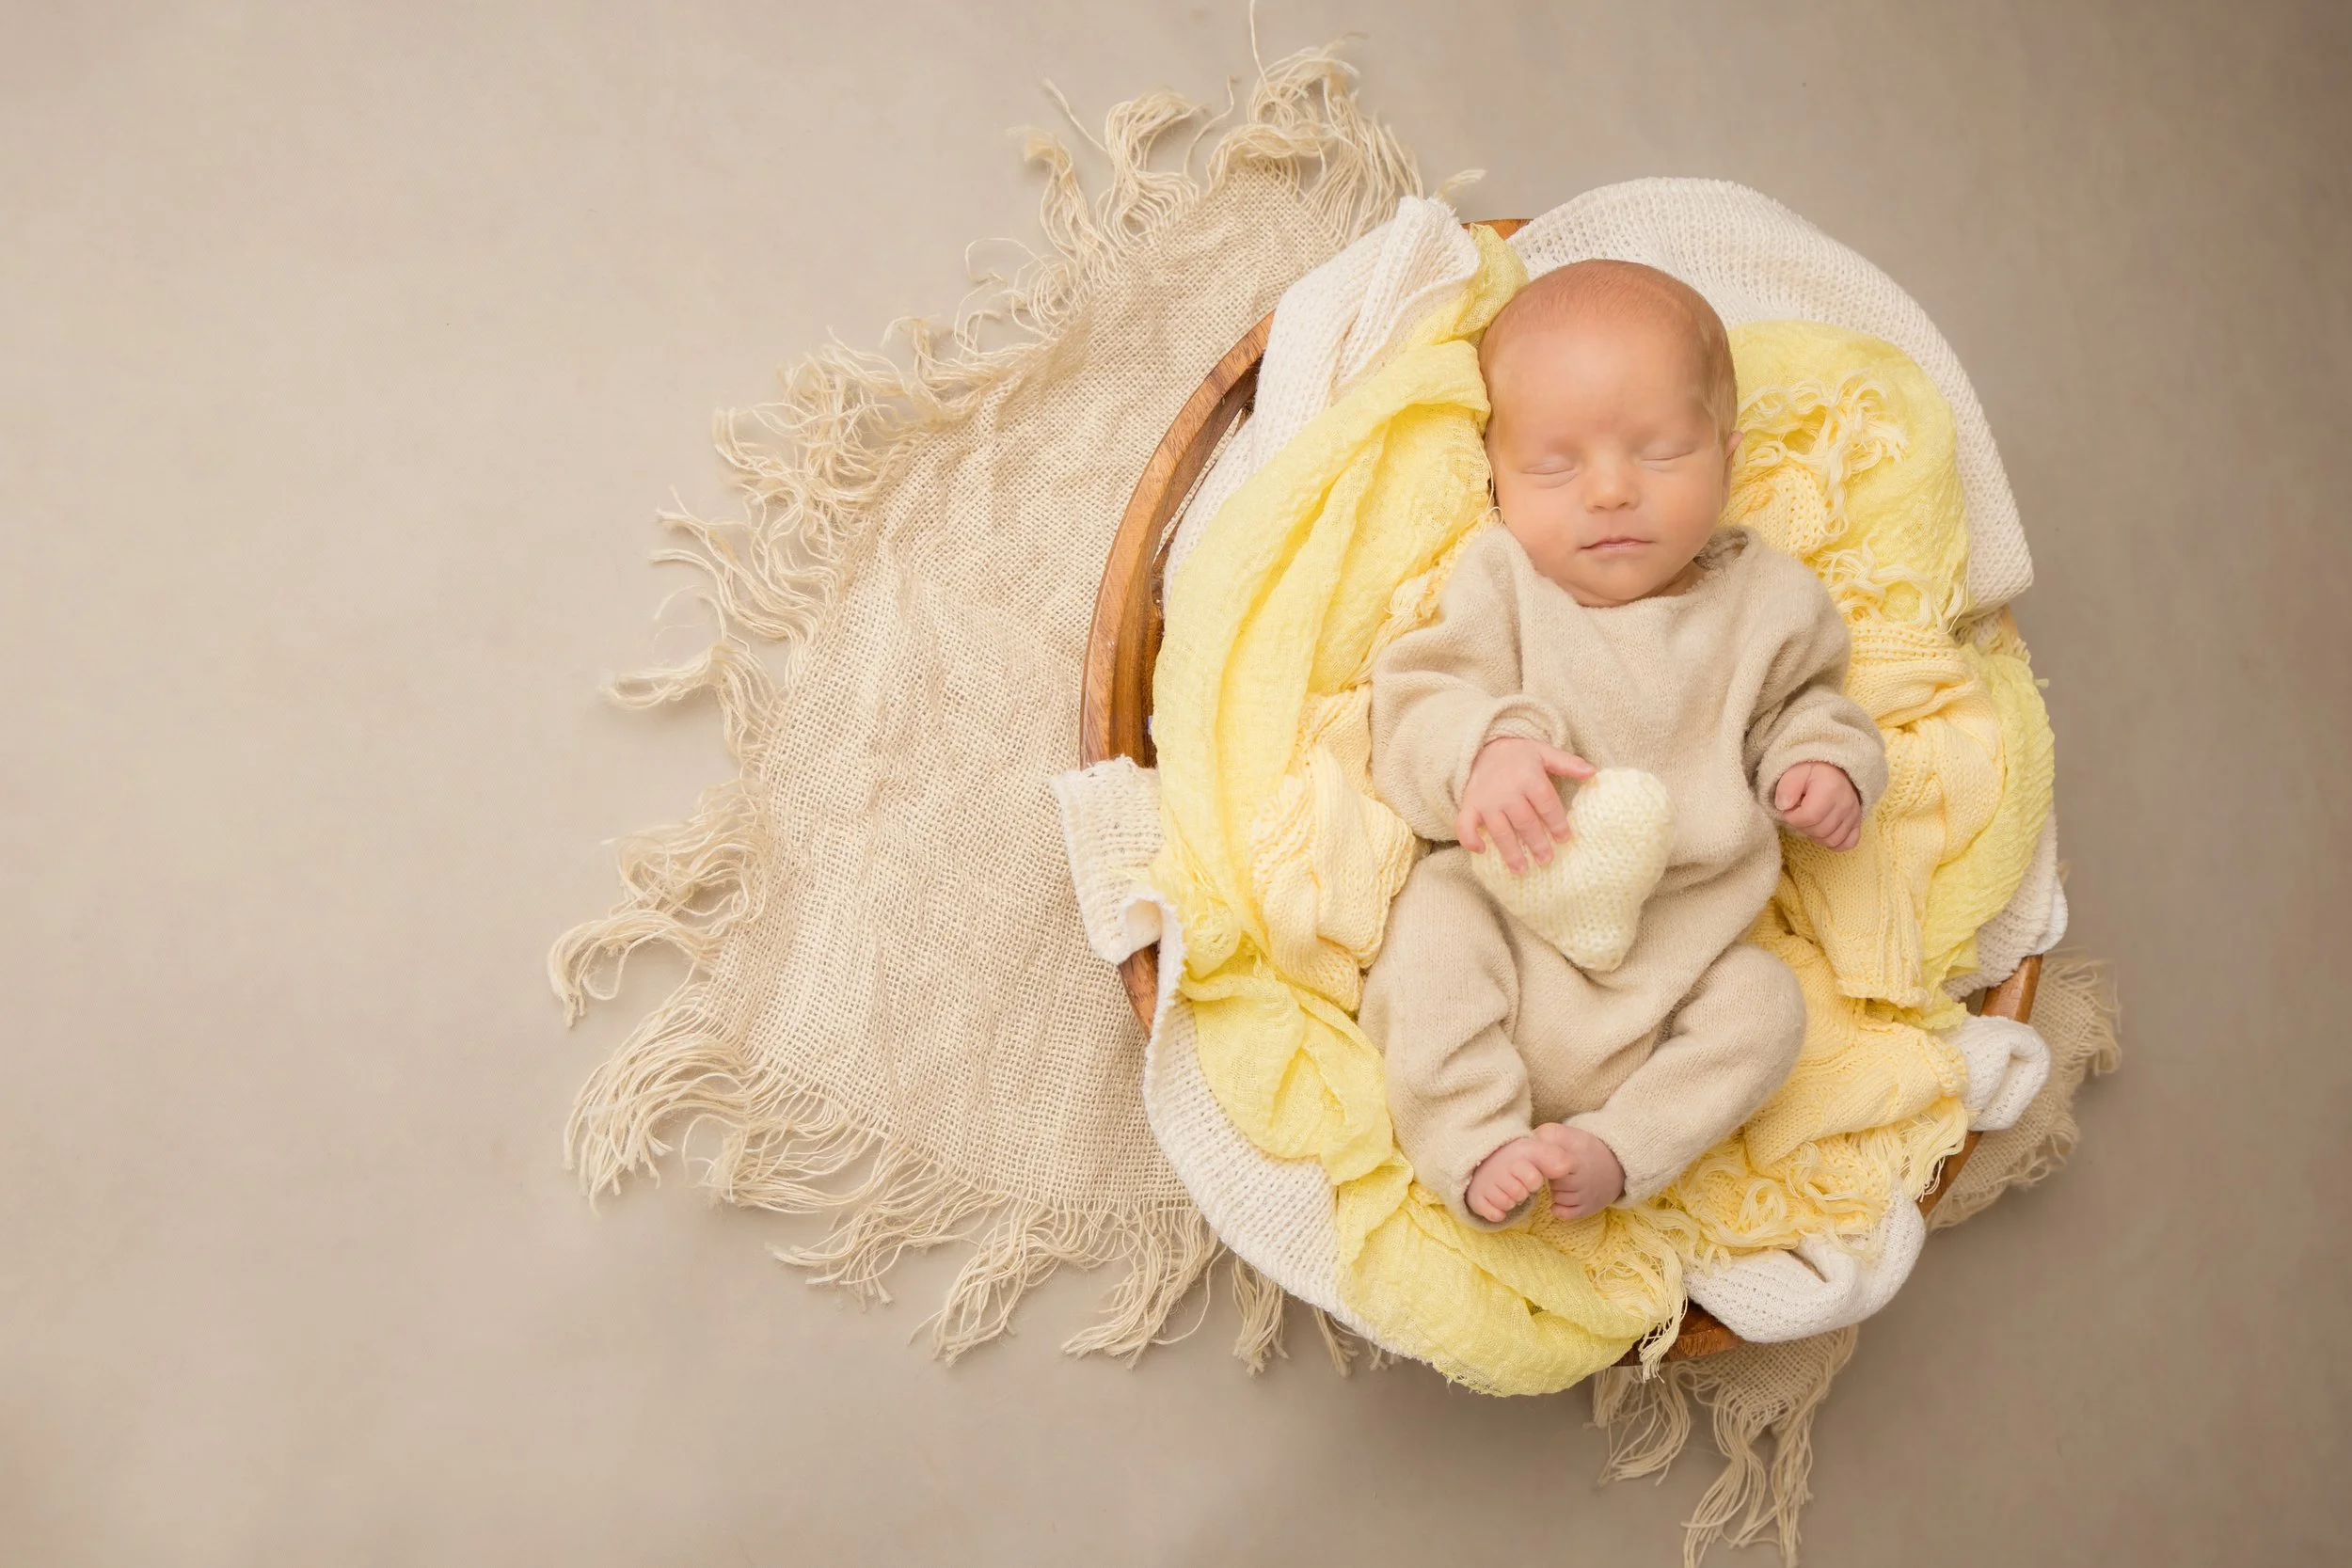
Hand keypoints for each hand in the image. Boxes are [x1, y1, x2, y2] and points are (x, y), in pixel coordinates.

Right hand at [1458, 737, 1593, 871]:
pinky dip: (1470, 838)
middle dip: (1536, 843)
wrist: (1484, 747)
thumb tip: (1592, 772)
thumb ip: (1567, 763)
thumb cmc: (1519, 756)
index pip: (1546, 803)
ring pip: (1499, 829)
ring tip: (1521, 869)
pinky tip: (1481, 851)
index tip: (1564, 839)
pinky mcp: (1469, 805)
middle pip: (1525, 821)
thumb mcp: (1544, 754)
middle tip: (1546, 860)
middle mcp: (1506, 790)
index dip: (1556, 822)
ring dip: (1510, 851)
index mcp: (1528, 777)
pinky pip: (1465, 824)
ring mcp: (1486, 799)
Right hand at [1465, 1133, 1573, 1222]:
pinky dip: (1499, 1212)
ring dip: (1511, 1201)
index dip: (1535, 1180)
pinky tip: (1498, 1202)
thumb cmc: (1517, 1160)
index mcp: (1514, 1154)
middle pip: (1520, 1193)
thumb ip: (1555, 1157)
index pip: (1533, 1179)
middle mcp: (1497, 1167)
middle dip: (1523, 1191)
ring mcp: (1484, 1183)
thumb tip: (1567, 1166)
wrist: (1485, 1162)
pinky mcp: (1475, 1198)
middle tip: (1518, 1183)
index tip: (1530, 1172)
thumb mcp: (1537, 1152)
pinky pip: (1494, 1214)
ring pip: (1506, 1203)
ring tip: (1508, 1190)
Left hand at [1772, 760, 1861, 850]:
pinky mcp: (1857, 822)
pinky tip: (1824, 832)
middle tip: (1798, 813)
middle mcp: (1846, 803)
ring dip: (1815, 835)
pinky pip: (1848, 843)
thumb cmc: (1812, 772)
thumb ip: (1786, 788)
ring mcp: (1854, 814)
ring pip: (1832, 840)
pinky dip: (1834, 842)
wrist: (1835, 768)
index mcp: (1830, 789)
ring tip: (1810, 820)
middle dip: (1802, 826)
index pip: (1808, 817)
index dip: (1792, 817)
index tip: (1789, 809)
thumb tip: (1783, 807)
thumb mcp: (1795, 773)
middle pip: (1820, 831)